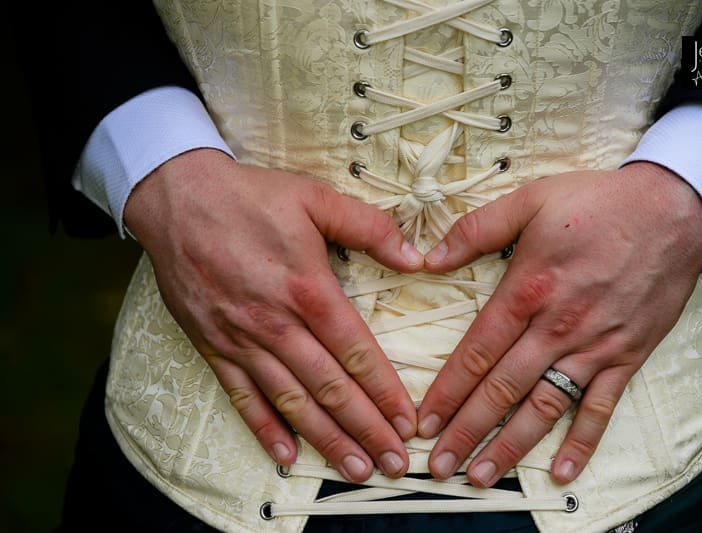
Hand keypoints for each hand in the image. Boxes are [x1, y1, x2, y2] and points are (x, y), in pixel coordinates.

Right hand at [123, 148, 423, 482]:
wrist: (177, 199)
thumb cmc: (249, 198)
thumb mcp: (315, 198)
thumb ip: (369, 227)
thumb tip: (416, 256)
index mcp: (308, 290)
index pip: (356, 352)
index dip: (385, 391)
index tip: (407, 420)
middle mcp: (277, 325)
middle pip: (330, 388)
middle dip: (366, 429)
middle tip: (394, 463)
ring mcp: (243, 341)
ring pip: (291, 402)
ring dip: (326, 439)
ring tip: (355, 468)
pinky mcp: (214, 347)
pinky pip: (241, 397)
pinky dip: (264, 429)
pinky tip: (286, 456)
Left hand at [417, 162, 701, 486]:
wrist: (672, 211)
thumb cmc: (599, 204)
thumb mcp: (530, 201)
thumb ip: (476, 229)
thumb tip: (429, 258)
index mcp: (528, 290)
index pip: (478, 351)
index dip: (448, 390)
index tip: (424, 421)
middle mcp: (557, 327)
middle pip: (503, 388)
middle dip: (467, 430)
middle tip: (440, 464)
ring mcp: (593, 346)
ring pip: (544, 406)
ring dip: (511, 445)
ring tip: (482, 476)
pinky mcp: (625, 356)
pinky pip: (601, 407)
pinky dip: (582, 443)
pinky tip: (560, 471)